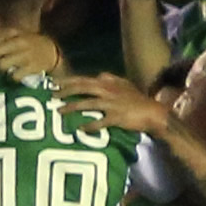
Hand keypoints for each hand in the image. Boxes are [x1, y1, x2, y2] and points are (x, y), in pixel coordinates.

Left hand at [0, 26, 61, 82]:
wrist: (51, 51)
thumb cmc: (26, 45)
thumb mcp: (11, 37)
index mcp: (10, 32)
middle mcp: (17, 41)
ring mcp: (24, 54)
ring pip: (0, 64)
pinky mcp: (31, 66)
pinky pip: (14, 75)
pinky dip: (8, 78)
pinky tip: (7, 79)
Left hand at [58, 72, 175, 136]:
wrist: (153, 113)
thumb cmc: (137, 100)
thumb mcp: (124, 85)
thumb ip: (111, 80)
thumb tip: (99, 75)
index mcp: (108, 83)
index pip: (84, 79)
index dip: (68, 80)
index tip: (54, 83)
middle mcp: (108, 91)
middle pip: (82, 88)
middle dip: (65, 91)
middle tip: (52, 96)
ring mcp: (112, 103)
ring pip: (88, 103)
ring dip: (72, 107)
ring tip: (59, 112)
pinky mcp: (117, 117)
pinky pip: (101, 121)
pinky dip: (90, 125)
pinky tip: (80, 129)